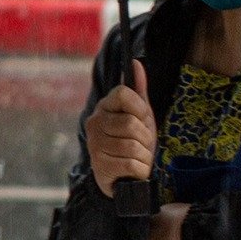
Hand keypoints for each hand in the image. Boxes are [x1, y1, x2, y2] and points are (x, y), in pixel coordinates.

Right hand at [84, 60, 154, 197]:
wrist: (123, 177)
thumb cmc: (132, 142)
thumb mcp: (139, 116)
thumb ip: (138, 91)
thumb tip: (136, 62)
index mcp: (104, 107)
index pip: (124, 93)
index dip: (140, 107)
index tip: (142, 119)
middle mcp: (94, 123)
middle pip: (131, 123)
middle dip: (145, 137)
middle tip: (142, 144)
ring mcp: (95, 145)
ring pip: (132, 145)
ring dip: (144, 155)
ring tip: (138, 157)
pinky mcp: (100, 167)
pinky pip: (131, 164)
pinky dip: (141, 169)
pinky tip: (135, 170)